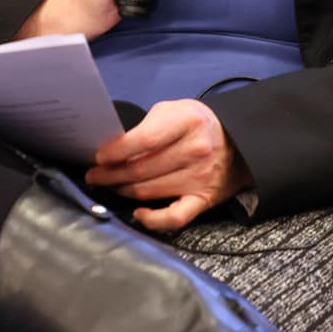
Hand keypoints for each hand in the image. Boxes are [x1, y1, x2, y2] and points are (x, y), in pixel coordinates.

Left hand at [85, 98, 248, 230]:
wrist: (238, 143)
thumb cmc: (196, 125)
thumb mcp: (173, 111)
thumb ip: (146, 126)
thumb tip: (112, 147)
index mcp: (187, 122)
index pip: (145, 140)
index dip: (117, 151)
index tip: (98, 157)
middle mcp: (196, 150)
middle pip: (142, 169)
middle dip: (111, 174)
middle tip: (94, 175)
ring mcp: (200, 177)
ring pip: (150, 191)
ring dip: (124, 190)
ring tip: (108, 185)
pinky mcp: (203, 200)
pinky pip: (175, 217)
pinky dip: (153, 219)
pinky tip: (138, 213)